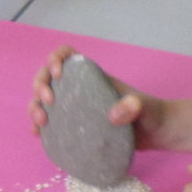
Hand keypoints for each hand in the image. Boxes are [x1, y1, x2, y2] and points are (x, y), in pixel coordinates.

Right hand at [26, 45, 148, 143]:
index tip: (58, 75)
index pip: (67, 56)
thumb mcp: (146, 107)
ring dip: (34, 107)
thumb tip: (113, 115)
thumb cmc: (152, 114)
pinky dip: (39, 126)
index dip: (55, 59)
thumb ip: (134, 106)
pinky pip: (51, 122)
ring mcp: (75, 108)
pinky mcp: (75, 126)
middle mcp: (80, 89)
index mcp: (92, 77)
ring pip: (44, 99)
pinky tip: (37, 136)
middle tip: (48, 104)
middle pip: (48, 77)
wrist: (157, 134)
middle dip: (40, 86)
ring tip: (40, 124)